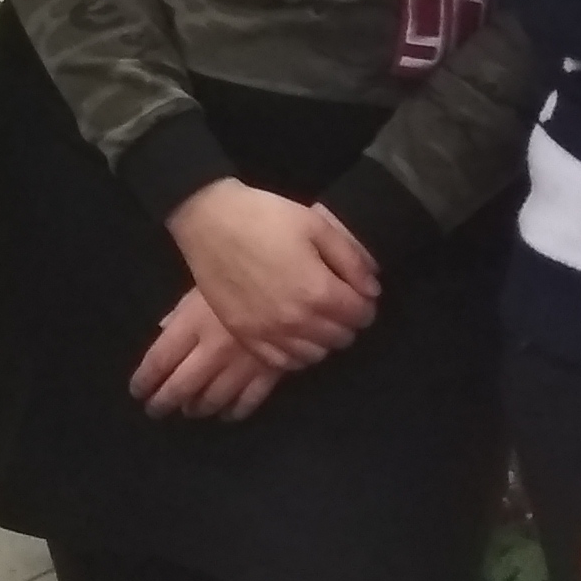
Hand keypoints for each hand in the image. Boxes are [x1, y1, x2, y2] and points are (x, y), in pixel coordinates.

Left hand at [129, 290, 279, 420]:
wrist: (294, 279)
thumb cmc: (242, 272)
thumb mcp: (205, 283)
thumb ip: (182, 311)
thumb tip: (162, 330)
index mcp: (192, 324)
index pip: (159, 360)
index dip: (145, 380)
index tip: (137, 391)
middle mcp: (213, 350)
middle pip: (181, 386)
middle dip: (164, 402)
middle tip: (156, 410)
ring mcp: (242, 364)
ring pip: (213, 398)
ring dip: (198, 408)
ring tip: (191, 411)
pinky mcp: (270, 371)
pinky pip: (249, 401)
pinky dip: (235, 412)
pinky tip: (226, 414)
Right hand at [164, 179, 379, 366]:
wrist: (209, 220)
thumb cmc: (265, 217)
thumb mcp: (316, 226)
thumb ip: (351, 261)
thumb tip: (371, 290)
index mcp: (318, 292)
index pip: (361, 315)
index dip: (365, 303)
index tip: (358, 292)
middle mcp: (296, 321)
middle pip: (340, 338)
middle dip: (346, 321)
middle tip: (337, 302)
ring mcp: (268, 333)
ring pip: (314, 355)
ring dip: (322, 339)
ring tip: (315, 318)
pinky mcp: (245, 336)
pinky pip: (281, 363)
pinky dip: (295, 354)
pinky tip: (293, 335)